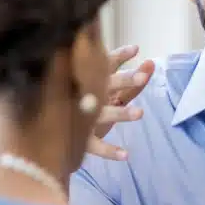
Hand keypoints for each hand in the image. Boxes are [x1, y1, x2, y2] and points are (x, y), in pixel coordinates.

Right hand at [86, 45, 154, 160]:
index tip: (135, 49)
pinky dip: (110, 151)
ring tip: (140, 113)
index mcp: (94, 79)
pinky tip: (125, 155)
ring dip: (122, 113)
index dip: (121, 56)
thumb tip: (152, 63)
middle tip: (143, 77)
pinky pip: (96, 146)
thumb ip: (133, 82)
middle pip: (108, 84)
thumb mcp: (109, 91)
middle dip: (126, 80)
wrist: (52, 131)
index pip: (107, 63)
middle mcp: (89, 94)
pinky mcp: (81, 137)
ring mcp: (84, 116)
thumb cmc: (87, 103)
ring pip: (104, 113)